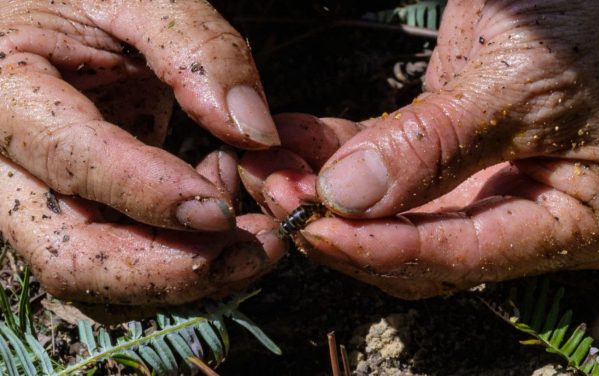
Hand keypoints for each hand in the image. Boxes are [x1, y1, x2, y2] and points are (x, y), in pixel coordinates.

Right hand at [0, 0, 284, 303]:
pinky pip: (120, 268)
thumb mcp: (140, 0)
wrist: (58, 21)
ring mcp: (42, 203)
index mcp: (7, 95)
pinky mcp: (76, 218)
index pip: (73, 161)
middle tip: (257, 249)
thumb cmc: (88, 1)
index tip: (221, 212)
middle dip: (172, 270)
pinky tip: (216, 214)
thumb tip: (253, 132)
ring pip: (98, 280)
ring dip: (183, 276)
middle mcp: (9, 168)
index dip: (149, 194)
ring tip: (249, 233)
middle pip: (72, 256)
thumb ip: (197, 50)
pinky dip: (177, 263)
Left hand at [240, 0, 598, 298]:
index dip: (385, 249)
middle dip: (340, 225)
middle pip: (414, 244)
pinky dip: (335, 152)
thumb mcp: (526, 81)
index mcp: (565, 221)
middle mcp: (515, 210)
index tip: (317, 229)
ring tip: (268, 166)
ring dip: (324, 190)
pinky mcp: (446, 142)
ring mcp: (477, 176)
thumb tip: (348, 197)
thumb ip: (439, 143)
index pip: (461, 256)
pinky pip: (383, 161)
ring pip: (389, 207)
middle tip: (277, 196)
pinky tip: (292, 139)